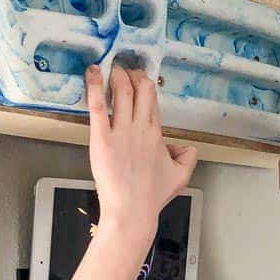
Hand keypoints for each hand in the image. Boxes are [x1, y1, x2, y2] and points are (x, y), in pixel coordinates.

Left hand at [85, 64, 197, 238]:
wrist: (132, 212)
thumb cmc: (152, 196)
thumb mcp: (180, 176)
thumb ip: (188, 157)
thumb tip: (187, 147)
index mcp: (156, 133)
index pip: (152, 98)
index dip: (144, 82)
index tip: (138, 75)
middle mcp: (140, 127)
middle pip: (139, 88)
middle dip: (131, 74)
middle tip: (123, 68)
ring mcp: (121, 132)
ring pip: (121, 92)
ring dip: (115, 75)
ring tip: (110, 67)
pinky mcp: (102, 139)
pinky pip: (97, 107)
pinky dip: (93, 86)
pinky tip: (91, 72)